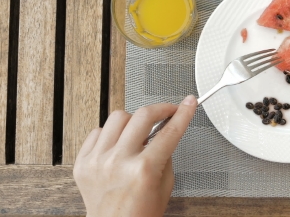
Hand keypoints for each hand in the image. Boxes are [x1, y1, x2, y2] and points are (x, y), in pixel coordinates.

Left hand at [74, 95, 197, 216]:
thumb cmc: (140, 214)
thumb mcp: (165, 185)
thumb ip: (165, 154)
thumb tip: (165, 129)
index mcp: (143, 170)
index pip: (169, 132)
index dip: (183, 113)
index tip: (188, 102)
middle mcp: (118, 162)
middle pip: (142, 115)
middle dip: (160, 109)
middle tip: (166, 112)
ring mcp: (98, 161)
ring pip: (118, 117)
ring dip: (133, 121)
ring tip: (137, 134)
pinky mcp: (83, 163)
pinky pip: (97, 131)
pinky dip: (111, 134)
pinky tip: (118, 145)